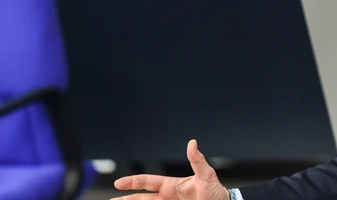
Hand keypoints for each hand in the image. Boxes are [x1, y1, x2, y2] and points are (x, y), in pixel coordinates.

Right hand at [112, 139, 228, 199]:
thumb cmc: (215, 191)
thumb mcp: (207, 175)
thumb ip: (198, 161)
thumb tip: (192, 143)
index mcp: (172, 186)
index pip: (148, 182)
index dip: (133, 182)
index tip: (118, 183)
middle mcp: (168, 197)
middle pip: (142, 198)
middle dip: (126, 198)